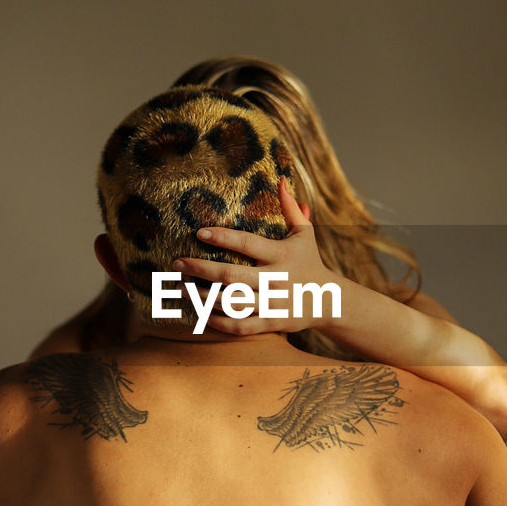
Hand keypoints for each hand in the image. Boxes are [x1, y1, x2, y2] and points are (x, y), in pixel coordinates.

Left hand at [172, 176, 336, 335]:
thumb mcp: (304, 234)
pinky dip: (219, 323)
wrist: (331, 300)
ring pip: (232, 303)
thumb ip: (290, 208)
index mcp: (282, 255)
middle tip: (176, 263)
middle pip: (232, 276)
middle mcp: (277, 280)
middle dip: (200, 270)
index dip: (223, 237)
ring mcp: (274, 304)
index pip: (248, 243)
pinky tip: (201, 314)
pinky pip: (241, 326)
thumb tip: (281, 179)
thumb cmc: (309, 261)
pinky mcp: (272, 323)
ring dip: (203, 297)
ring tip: (180, 288)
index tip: (199, 232)